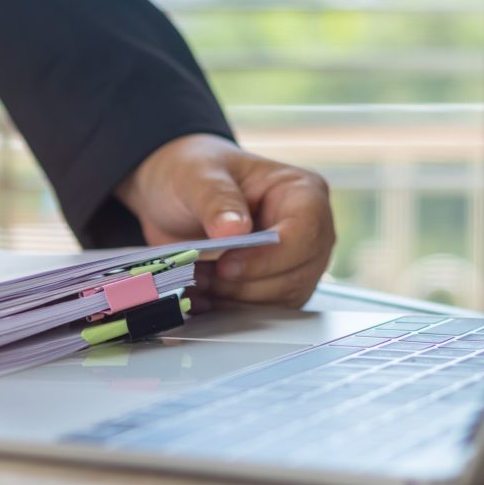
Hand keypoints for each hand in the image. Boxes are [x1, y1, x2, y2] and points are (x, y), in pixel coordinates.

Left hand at [116, 134, 334, 308]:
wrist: (175, 194)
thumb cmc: (195, 173)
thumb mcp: (196, 175)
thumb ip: (217, 199)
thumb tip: (236, 230)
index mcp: (302, 192)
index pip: (305, 233)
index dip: (268, 257)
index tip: (226, 265)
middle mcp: (309, 230)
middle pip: (297, 275)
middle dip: (245, 283)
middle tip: (202, 276)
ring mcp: (296, 262)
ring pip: (281, 299)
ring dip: (235, 299)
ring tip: (198, 281)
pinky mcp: (275, 285)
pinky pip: (264, 311)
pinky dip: (230, 309)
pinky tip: (202, 295)